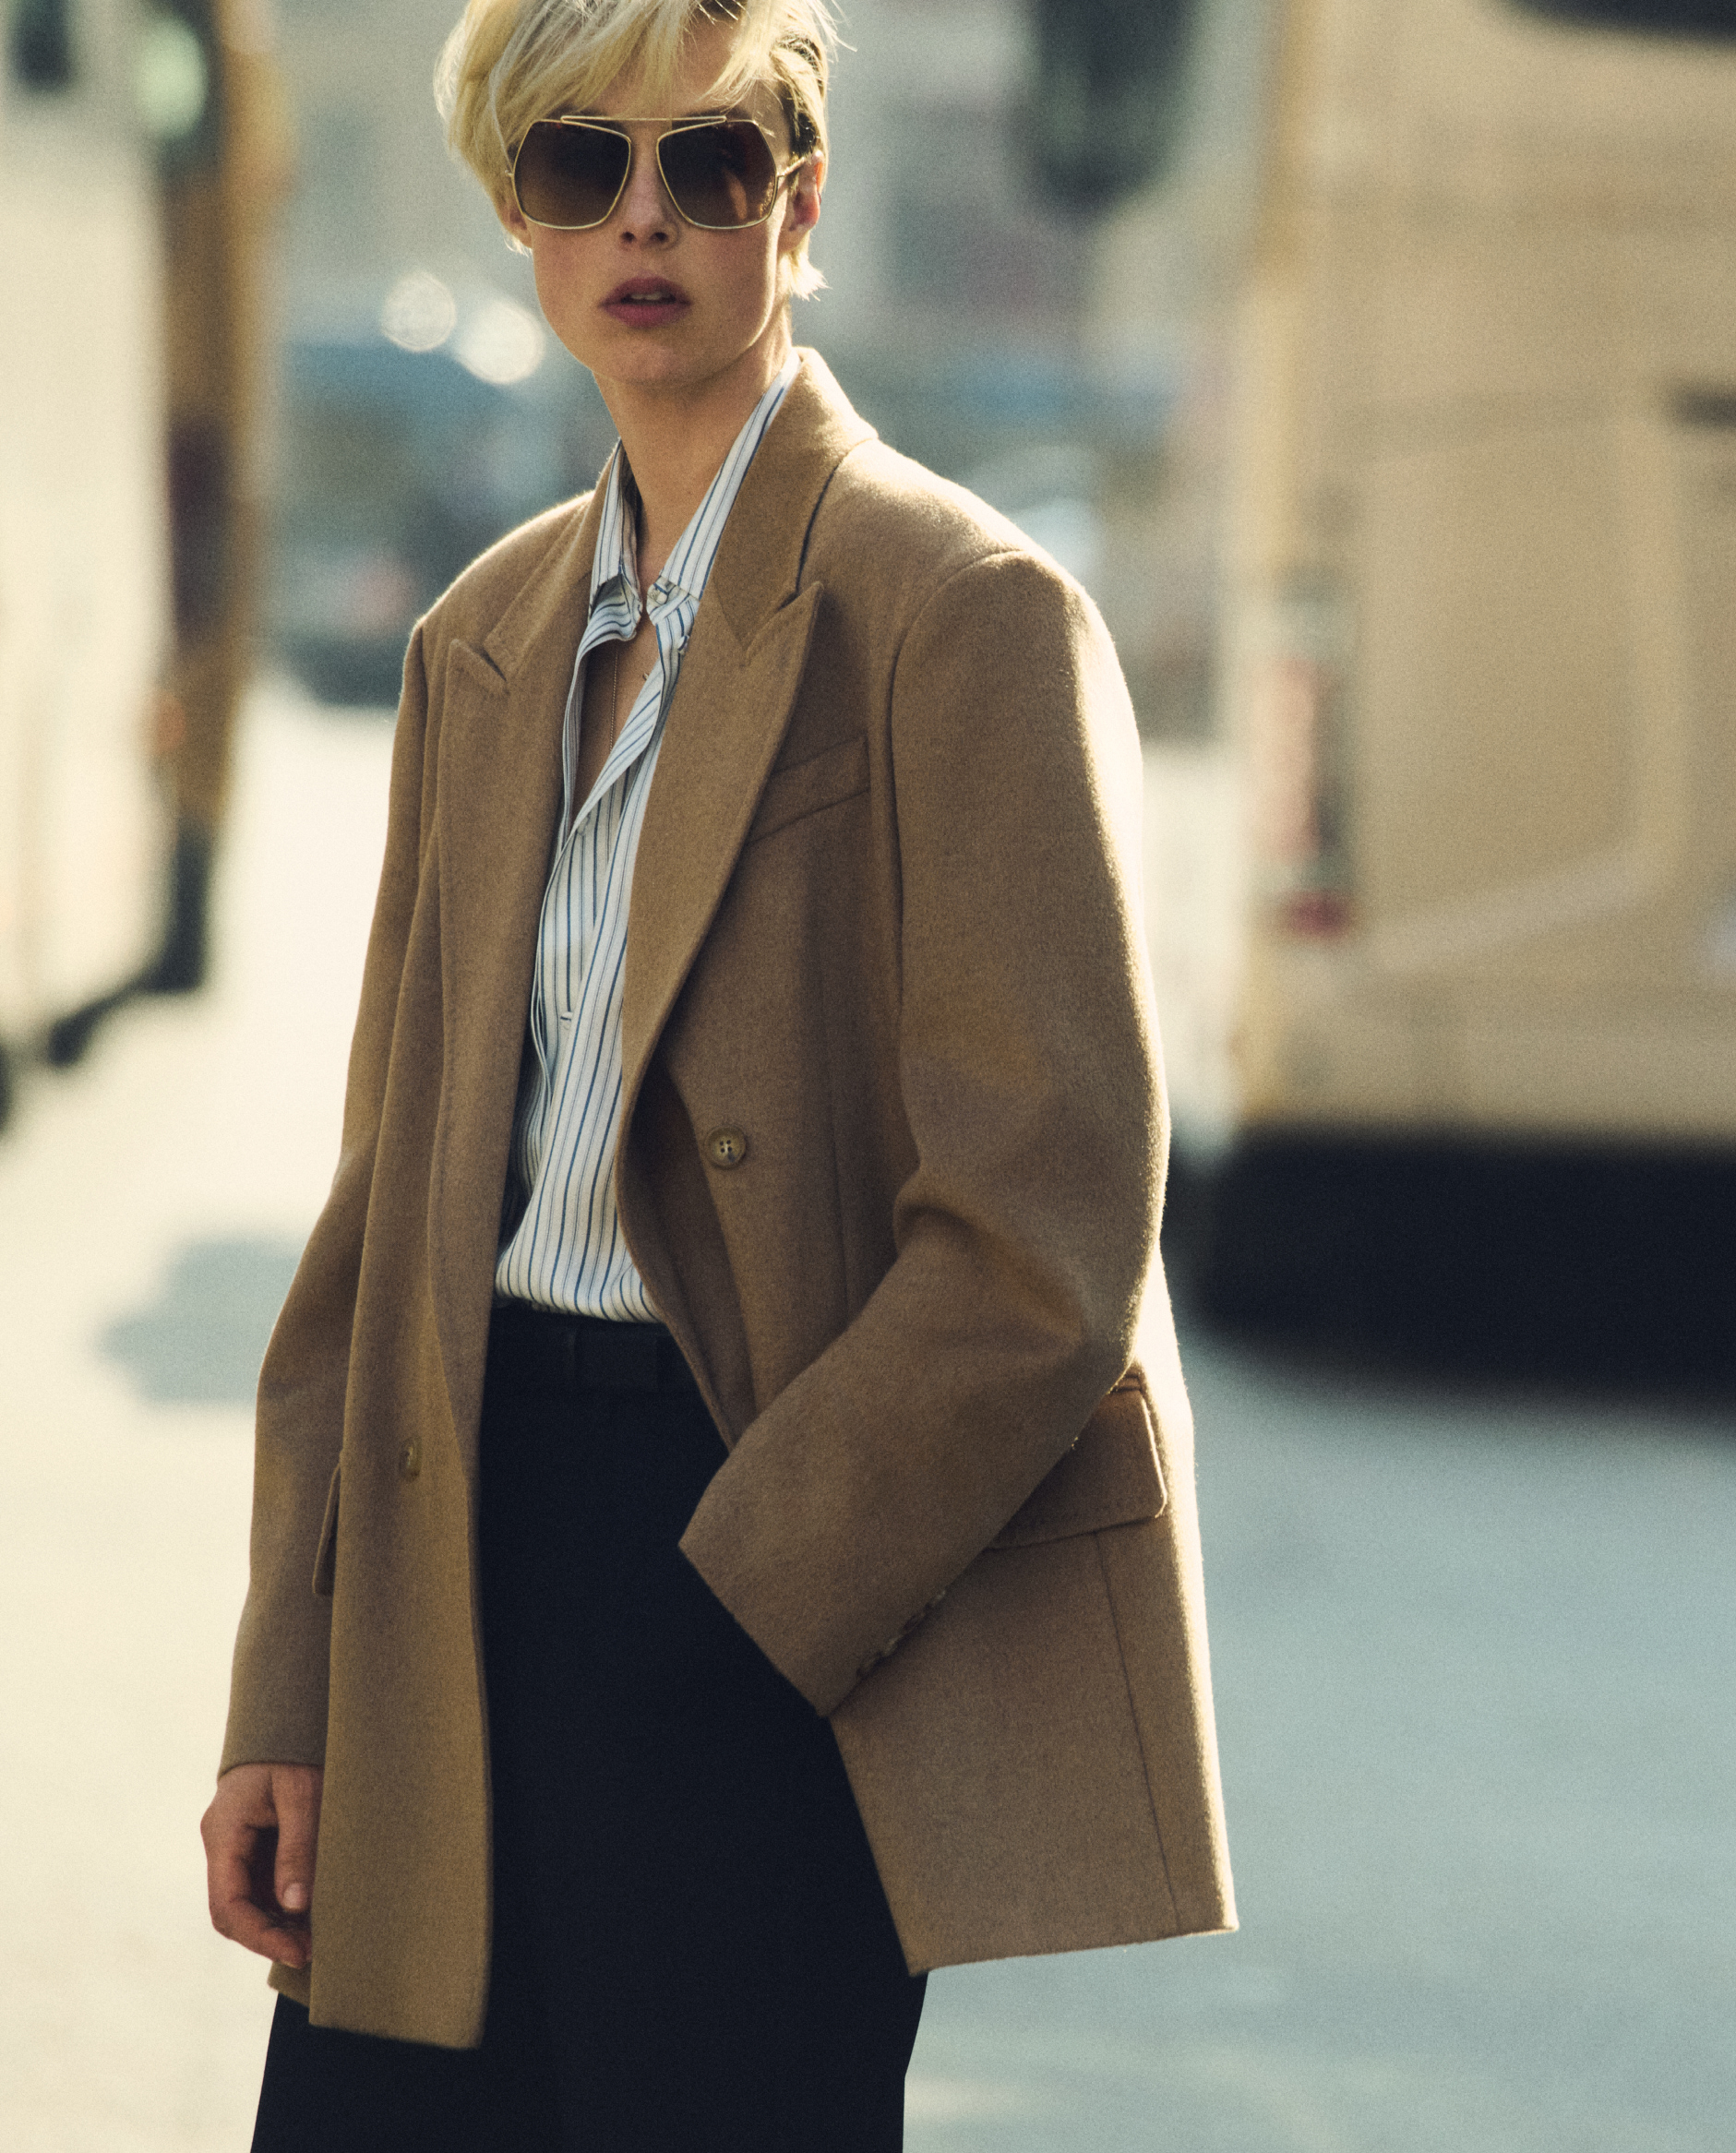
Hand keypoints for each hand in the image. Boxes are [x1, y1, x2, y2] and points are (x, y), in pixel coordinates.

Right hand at [201, 1761, 323, 1969]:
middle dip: (269, 1936)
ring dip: (279, 1923)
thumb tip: (295, 1907)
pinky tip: (313, 1913)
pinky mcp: (255, 1843)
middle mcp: (223, 1844)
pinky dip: (285, 1904)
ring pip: (249, 1901)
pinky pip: (263, 1885)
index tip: (297, 1951)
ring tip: (318, 1938)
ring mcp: (237, 1845)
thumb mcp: (303, 1794)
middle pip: (234, 1910)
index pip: (228, 1904)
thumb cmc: (294, 1749)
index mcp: (223, 1833)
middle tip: (312, 1952)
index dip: (259, 1936)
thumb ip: (298, 1849)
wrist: (288, 1714)